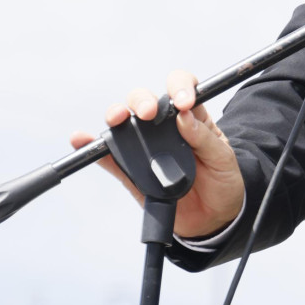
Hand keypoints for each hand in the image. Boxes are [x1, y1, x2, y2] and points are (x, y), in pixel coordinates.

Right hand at [71, 70, 245, 240]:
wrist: (214, 217)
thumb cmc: (223, 181)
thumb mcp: (223, 158)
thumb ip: (205, 138)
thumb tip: (183, 116)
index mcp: (192, 117)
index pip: (182, 88)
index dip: (179, 86)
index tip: (183, 102)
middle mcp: (164, 126)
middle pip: (145, 100)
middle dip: (142, 100)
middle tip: (149, 114)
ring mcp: (145, 146)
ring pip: (124, 122)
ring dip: (116, 115)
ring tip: (116, 119)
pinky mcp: (130, 169)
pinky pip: (108, 156)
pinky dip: (92, 145)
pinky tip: (81, 138)